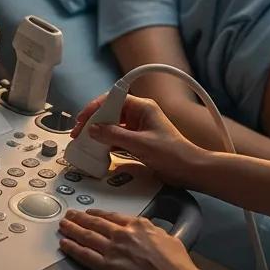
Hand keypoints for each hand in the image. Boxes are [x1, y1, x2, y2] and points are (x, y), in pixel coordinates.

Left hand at [58, 208, 203, 269]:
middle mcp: (123, 234)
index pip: (112, 216)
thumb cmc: (179, 268)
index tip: (90, 213)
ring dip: (72, 229)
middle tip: (70, 215)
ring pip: (86, 235)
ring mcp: (113, 249)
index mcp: (138, 225)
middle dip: (80, 218)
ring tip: (63, 226)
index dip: (98, 214)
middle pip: (95, 222)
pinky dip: (72, 248)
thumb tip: (152, 235)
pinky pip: (84, 255)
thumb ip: (154, 234)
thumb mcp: (169, 239)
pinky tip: (65, 244)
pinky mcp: (107, 268)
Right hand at [72, 93, 209, 188]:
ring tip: (85, 141)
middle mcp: (139, 114)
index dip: (95, 108)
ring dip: (99, 132)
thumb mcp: (140, 144)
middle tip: (80, 132)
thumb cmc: (172, 154)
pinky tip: (98, 149)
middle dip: (93, 121)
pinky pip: (117, 137)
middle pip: (110, 112)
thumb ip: (114, 136)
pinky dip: (106, 141)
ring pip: (112, 125)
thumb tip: (93, 130)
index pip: (112, 99)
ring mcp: (138, 127)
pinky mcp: (138, 140)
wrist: (190, 169)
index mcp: (142, 107)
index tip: (83, 119)